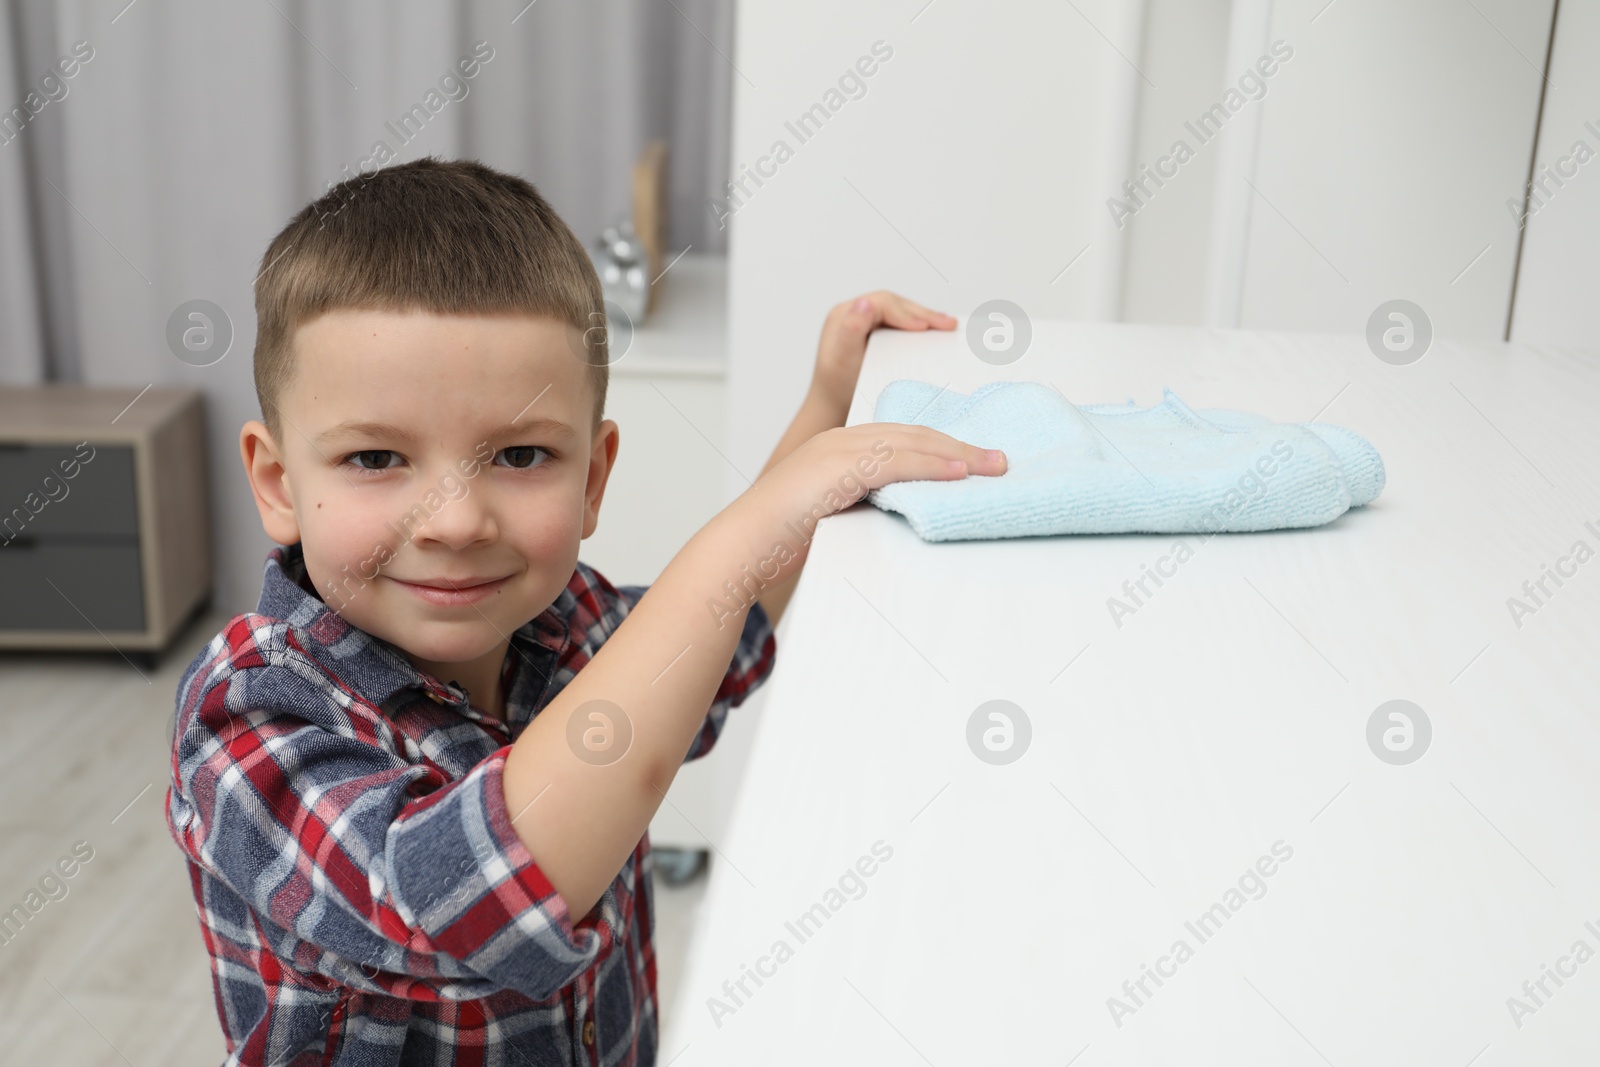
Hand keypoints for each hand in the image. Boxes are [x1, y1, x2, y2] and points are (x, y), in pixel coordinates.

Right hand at [727, 422, 1004, 581]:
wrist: (742, 546)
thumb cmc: (779, 542)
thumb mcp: (832, 517)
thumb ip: (864, 507)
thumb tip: (903, 518)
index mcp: (838, 449)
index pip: (901, 438)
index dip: (941, 447)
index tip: (974, 461)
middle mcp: (840, 440)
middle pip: (914, 434)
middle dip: (960, 447)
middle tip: (999, 461)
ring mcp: (838, 450)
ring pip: (911, 443)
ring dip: (958, 455)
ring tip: (992, 466)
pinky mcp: (838, 468)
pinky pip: (897, 462)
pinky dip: (933, 465)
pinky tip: (960, 473)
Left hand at [810, 291, 957, 416]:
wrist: (831, 405)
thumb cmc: (836, 386)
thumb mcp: (842, 359)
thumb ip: (851, 330)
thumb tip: (864, 302)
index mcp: (845, 313)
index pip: (882, 304)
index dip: (905, 313)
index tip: (924, 327)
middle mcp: (855, 313)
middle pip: (895, 306)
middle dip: (923, 314)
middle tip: (947, 324)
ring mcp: (866, 323)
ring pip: (901, 313)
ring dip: (925, 318)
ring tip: (948, 326)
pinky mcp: (875, 335)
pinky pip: (901, 325)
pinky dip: (919, 328)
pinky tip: (935, 333)